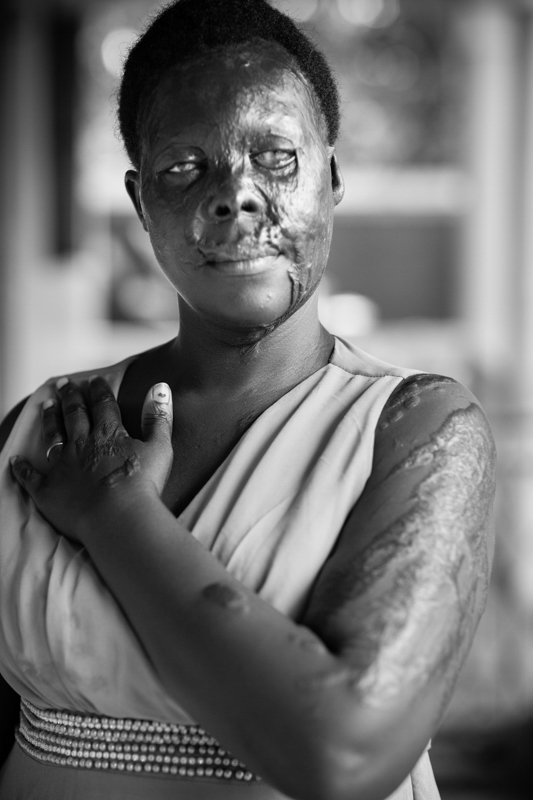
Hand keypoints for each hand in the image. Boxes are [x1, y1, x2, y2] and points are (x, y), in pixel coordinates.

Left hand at [10, 375, 172, 541]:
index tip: (94, 379)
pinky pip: (30, 477)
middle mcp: (82, 444)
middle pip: (74, 414)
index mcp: (109, 433)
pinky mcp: (48, 490)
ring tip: (46, 405)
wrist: (119, 518)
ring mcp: (62, 466)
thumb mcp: (159, 447)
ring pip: (53, 435)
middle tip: (65, 383)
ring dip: (49, 419)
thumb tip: (160, 387)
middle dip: (70, 397)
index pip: (102, 404)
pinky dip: (22, 468)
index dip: (98, 390)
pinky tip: (14, 460)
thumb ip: (158, 417)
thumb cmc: (143, 485)